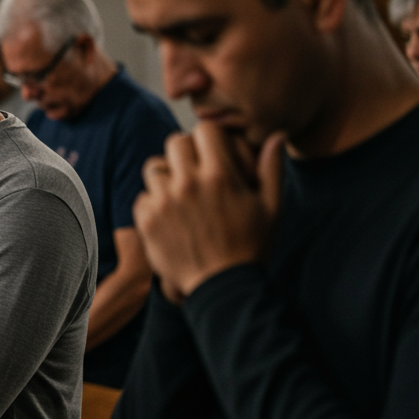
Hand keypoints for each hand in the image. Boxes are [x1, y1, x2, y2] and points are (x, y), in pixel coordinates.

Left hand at [133, 124, 285, 303]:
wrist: (223, 288)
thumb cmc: (251, 247)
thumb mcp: (271, 208)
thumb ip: (271, 169)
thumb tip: (276, 137)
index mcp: (220, 176)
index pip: (205, 130)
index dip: (210, 137)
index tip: (213, 150)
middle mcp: (188, 184)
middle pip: (175, 143)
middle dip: (186, 152)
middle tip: (195, 170)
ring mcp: (164, 202)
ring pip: (154, 168)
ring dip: (166, 176)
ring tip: (180, 193)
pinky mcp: (147, 221)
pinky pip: (142, 197)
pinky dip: (153, 203)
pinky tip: (170, 216)